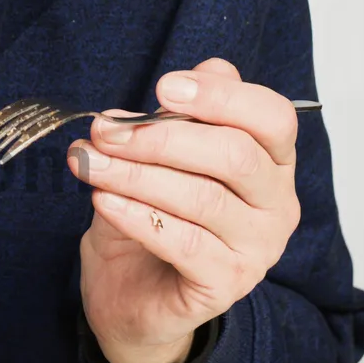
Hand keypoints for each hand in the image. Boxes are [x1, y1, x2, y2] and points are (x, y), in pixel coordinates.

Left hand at [67, 58, 300, 362]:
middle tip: (103, 130)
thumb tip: (207, 69)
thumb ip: (184, 116)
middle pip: (233, 155)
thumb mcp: (159, 157)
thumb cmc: (150, 213)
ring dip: (135, 174)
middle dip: (159, 136)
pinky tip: (103, 199)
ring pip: (202, 198)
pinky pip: (184, 242)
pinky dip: (136, 215)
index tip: (162, 86)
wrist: (129, 293)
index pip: (271, 118)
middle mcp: (277, 205)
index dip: (220, 97)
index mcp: (271, 162)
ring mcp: (256, 249)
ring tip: (87, 163)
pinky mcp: (225, 285)